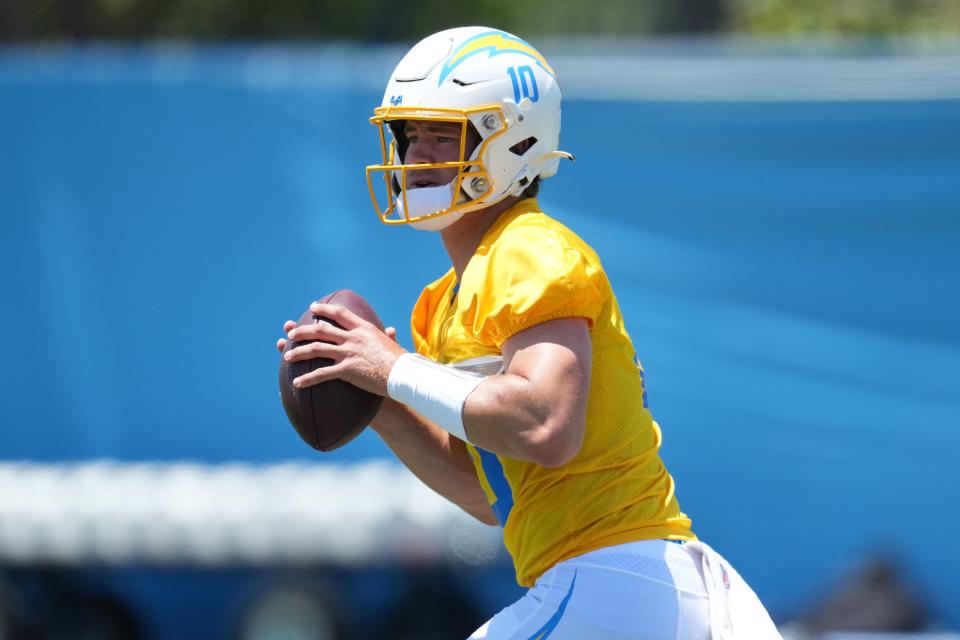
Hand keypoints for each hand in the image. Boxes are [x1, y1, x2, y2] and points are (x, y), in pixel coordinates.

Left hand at [279, 303, 404, 396]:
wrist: (404, 373)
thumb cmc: (401, 360)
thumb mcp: (392, 343)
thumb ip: (388, 336)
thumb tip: (391, 330)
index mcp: (363, 328)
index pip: (340, 313)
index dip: (324, 309)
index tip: (313, 307)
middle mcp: (353, 337)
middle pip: (321, 329)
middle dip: (302, 331)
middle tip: (291, 333)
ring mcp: (348, 352)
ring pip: (316, 349)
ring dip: (298, 353)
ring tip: (286, 358)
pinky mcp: (347, 370)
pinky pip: (322, 374)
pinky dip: (307, 379)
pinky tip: (297, 383)